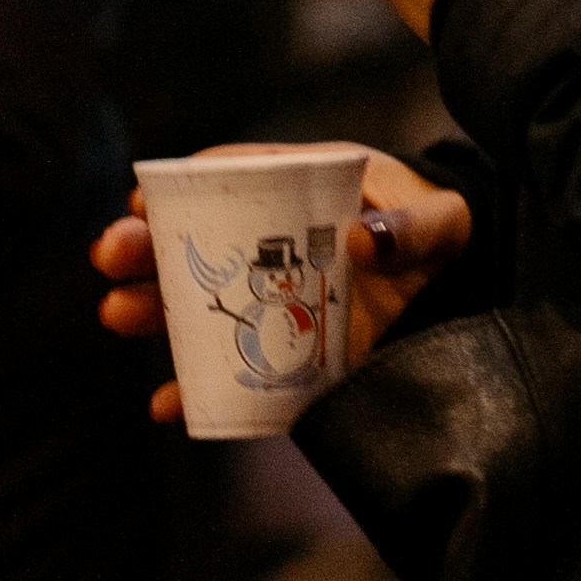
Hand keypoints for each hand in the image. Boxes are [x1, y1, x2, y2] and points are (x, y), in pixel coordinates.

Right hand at [92, 147, 473, 426]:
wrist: (470, 296)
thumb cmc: (446, 236)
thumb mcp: (442, 221)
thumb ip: (416, 228)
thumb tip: (362, 241)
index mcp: (304, 190)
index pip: (233, 176)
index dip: (184, 185)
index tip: (144, 200)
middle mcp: (275, 244)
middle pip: (198, 241)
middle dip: (146, 247)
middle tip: (109, 257)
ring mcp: (274, 302)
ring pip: (199, 303)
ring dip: (152, 310)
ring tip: (115, 313)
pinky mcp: (284, 356)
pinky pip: (229, 374)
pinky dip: (195, 390)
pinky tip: (165, 404)